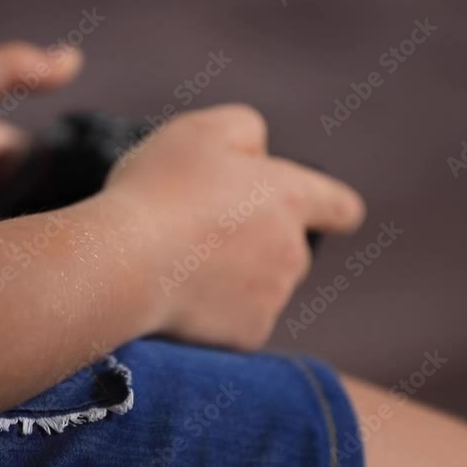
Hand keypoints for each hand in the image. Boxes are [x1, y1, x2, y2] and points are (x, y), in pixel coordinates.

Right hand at [102, 104, 365, 349]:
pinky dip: (214, 311)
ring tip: (180, 261)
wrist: (125, 264)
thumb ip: (245, 130)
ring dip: (235, 276)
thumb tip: (259, 154)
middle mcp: (293, 252)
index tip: (328, 217)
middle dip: (258, 242)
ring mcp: (272, 298)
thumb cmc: (160, 190)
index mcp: (291, 198)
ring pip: (262, 286)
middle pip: (290, 249)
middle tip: (203, 230)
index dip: (333, 210)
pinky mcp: (247, 336)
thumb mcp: (202, 131)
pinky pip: (237, 320)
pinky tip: (179, 294)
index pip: (341, 207)